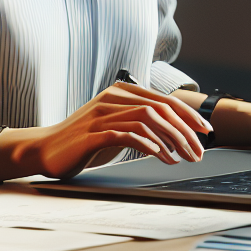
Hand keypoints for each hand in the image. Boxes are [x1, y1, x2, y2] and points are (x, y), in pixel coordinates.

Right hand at [0, 82, 210, 179]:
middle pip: (161, 108)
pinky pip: (129, 134)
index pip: (164, 99)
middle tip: (200, 151)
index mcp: (122, 92)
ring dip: (173, 139)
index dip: (188, 115)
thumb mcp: (115, 126)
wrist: (44, 150)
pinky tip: (164, 158)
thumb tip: (172, 131)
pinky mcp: (93, 132)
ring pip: (149, 119)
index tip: (206, 132)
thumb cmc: (82, 141)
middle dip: (186, 129)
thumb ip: (138, 122)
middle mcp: (114, 97)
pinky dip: (151, 145)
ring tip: (186, 157)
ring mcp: (103, 113)